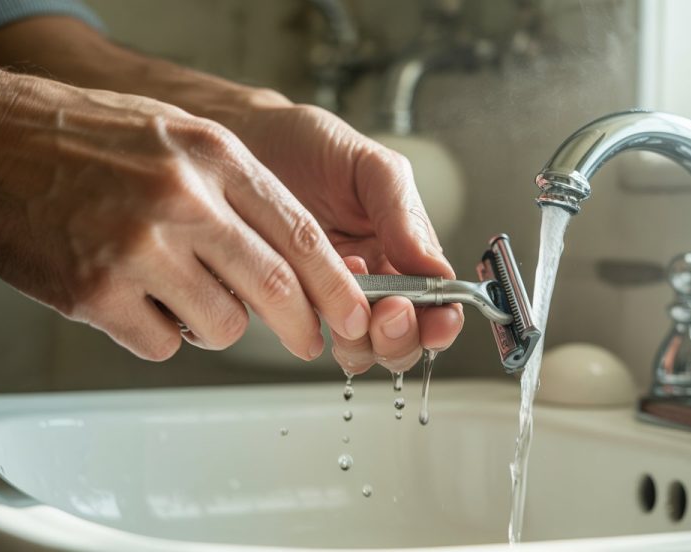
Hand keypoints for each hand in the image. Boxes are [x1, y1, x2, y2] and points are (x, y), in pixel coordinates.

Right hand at [0, 63, 374, 360]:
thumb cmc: (87, 139)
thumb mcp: (181, 138)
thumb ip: (238, 192)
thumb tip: (289, 256)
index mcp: (213, 157)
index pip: (299, 235)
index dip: (335, 284)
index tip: (353, 313)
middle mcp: (183, 201)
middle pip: (275, 288)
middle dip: (302, 326)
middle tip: (308, 342)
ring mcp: (139, 249)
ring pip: (223, 326)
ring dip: (217, 324)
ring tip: (185, 295)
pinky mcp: (98, 294)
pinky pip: (164, 344)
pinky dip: (162, 334)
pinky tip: (139, 302)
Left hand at [217, 100, 464, 373]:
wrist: (249, 138)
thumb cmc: (311, 147)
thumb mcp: (371, 167)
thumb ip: (404, 214)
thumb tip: (436, 269)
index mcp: (405, 251)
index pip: (437, 303)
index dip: (441, 321)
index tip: (437, 320)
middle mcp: (374, 280)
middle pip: (404, 338)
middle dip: (402, 335)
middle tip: (390, 309)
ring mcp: (332, 296)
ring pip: (362, 349)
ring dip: (362, 339)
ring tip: (349, 288)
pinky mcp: (292, 302)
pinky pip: (312, 336)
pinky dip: (317, 329)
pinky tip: (310, 289)